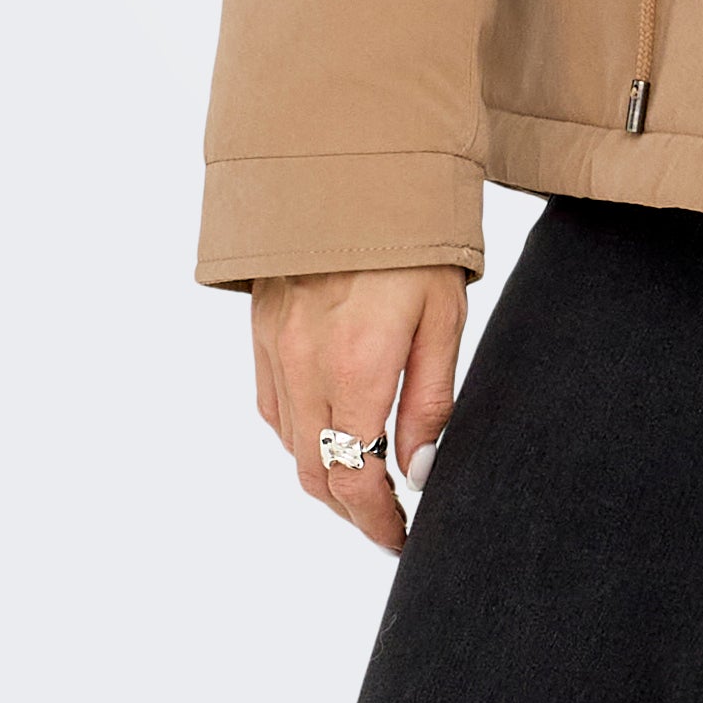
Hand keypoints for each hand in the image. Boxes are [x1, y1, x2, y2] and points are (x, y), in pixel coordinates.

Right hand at [252, 265, 467, 554]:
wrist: (348, 165)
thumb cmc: (409, 236)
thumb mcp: (442, 316)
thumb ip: (430, 399)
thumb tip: (417, 470)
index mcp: (357, 366)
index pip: (356, 478)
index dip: (377, 521)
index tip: (401, 537)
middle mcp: (305, 366)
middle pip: (316, 474)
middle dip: (351, 509)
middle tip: (387, 520)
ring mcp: (275, 349)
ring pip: (290, 445)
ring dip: (324, 475)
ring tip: (365, 481)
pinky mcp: (261, 331)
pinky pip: (273, 407)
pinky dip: (299, 435)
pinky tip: (330, 430)